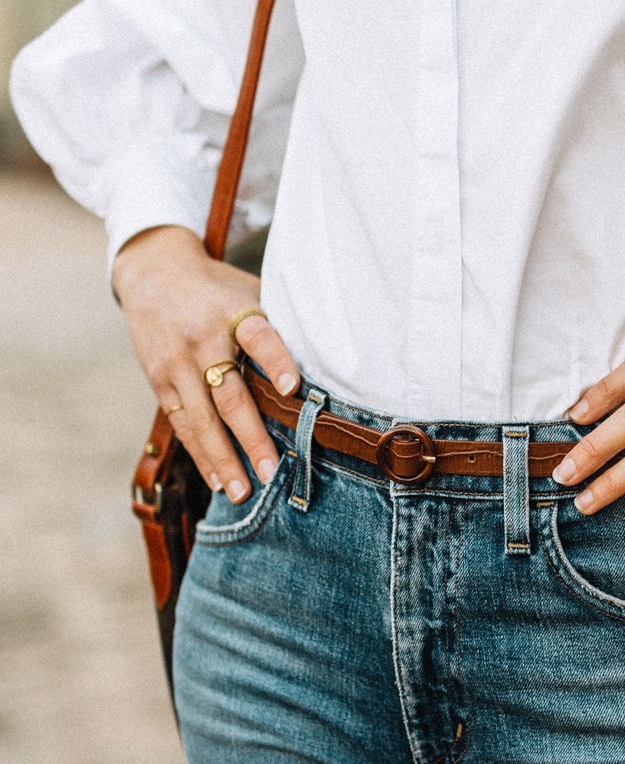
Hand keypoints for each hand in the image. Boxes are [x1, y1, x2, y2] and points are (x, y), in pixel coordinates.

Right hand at [113, 224, 300, 502]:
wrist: (153, 272)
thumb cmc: (219, 290)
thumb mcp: (250, 290)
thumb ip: (279, 324)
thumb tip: (332, 360)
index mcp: (235, 312)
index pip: (259, 337)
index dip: (276, 360)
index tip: (294, 388)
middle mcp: (203, 339)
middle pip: (229, 393)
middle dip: (251, 435)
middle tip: (272, 470)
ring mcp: (177, 363)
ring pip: (201, 418)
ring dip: (223, 458)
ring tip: (244, 491)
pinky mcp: (159, 380)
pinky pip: (182, 424)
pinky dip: (200, 454)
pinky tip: (218, 480)